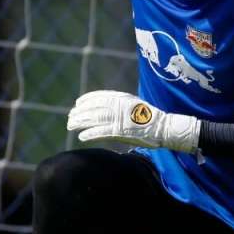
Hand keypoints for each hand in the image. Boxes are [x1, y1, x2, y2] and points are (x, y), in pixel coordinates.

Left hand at [67, 91, 200, 152]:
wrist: (163, 127)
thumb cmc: (149, 117)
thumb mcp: (133, 104)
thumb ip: (119, 103)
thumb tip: (104, 106)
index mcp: (122, 98)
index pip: (98, 97)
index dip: (86, 100)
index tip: (77, 104)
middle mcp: (118, 106)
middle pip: (93, 108)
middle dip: (79, 112)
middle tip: (70, 117)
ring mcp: (119, 119)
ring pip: (94, 119)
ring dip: (80, 122)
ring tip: (71, 126)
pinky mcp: (121, 132)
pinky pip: (101, 132)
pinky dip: (90, 134)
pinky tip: (82, 136)